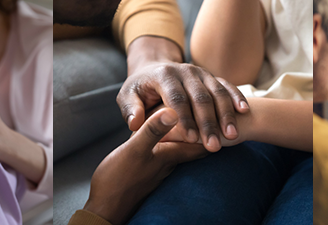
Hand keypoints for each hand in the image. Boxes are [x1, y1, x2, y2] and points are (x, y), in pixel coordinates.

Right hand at [84, 108, 209, 224]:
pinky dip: (173, 144)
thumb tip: (173, 111)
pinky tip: (167, 139)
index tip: (222, 113)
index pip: (200, 141)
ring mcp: (159, 169)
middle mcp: (169, 163)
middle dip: (204, 132)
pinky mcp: (148, 172)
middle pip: (195, 147)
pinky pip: (168, 154)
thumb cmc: (117, 179)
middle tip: (215, 116)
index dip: (212, 127)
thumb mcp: (134, 150)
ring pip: (182, 150)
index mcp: (169, 155)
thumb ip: (153, 131)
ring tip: (195, 121)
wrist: (105, 208)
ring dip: (189, 137)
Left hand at [118, 61, 248, 151]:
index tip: (191, 139)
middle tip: (214, 145)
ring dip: (225, 115)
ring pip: (217, 92)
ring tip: (232, 136)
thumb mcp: (128, 96)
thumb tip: (135, 124)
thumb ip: (131, 110)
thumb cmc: (140, 89)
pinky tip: (244, 112)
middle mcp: (185, 70)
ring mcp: (201, 72)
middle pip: (200, 97)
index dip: (185, 119)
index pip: (176, 98)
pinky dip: (236, 98)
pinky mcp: (211, 76)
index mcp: (164, 75)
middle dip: (208, 123)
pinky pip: (227, 86)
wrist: (154, 66)